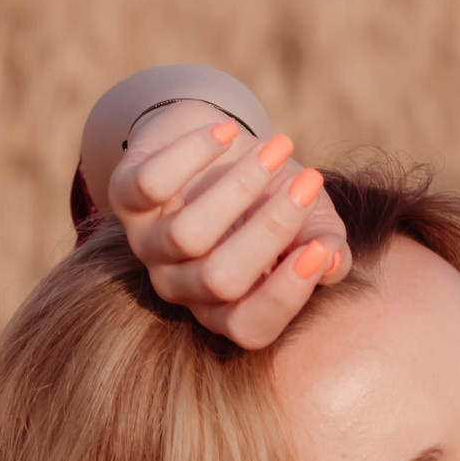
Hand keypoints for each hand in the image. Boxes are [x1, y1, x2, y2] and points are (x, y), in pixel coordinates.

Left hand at [106, 101, 351, 349]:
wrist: (217, 143)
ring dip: (241, 186)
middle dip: (271, 230)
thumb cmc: (271, 194)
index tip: (322, 249)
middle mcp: (181, 287)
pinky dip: (193, 155)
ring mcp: (148, 246)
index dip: (285, 296)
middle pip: (221, 281)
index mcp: (226, 307)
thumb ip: (327, 246)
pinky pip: (152, 185)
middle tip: (311, 181)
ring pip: (188, 235)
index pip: (250, 327)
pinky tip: (228, 133)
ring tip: (278, 149)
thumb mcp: (309, 221)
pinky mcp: (123, 197)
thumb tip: (336, 262)